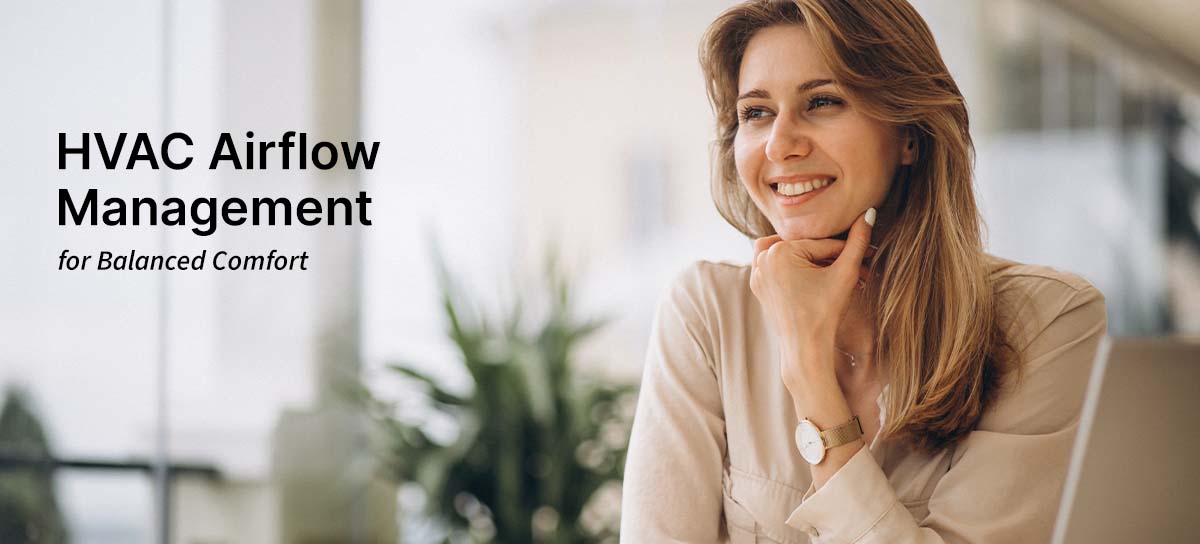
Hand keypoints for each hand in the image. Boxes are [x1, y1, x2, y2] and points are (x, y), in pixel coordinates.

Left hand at [749, 208, 875, 382]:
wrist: (805, 349)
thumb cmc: (825, 313)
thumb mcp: (845, 274)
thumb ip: (858, 241)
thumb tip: (870, 213)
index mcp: (779, 251)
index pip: (823, 244)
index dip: (849, 253)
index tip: (869, 258)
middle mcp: (762, 259)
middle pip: (807, 248)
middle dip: (832, 259)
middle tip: (857, 269)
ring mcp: (758, 273)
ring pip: (792, 254)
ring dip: (812, 260)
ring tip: (833, 274)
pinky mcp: (759, 286)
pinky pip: (778, 267)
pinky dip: (795, 268)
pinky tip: (814, 280)